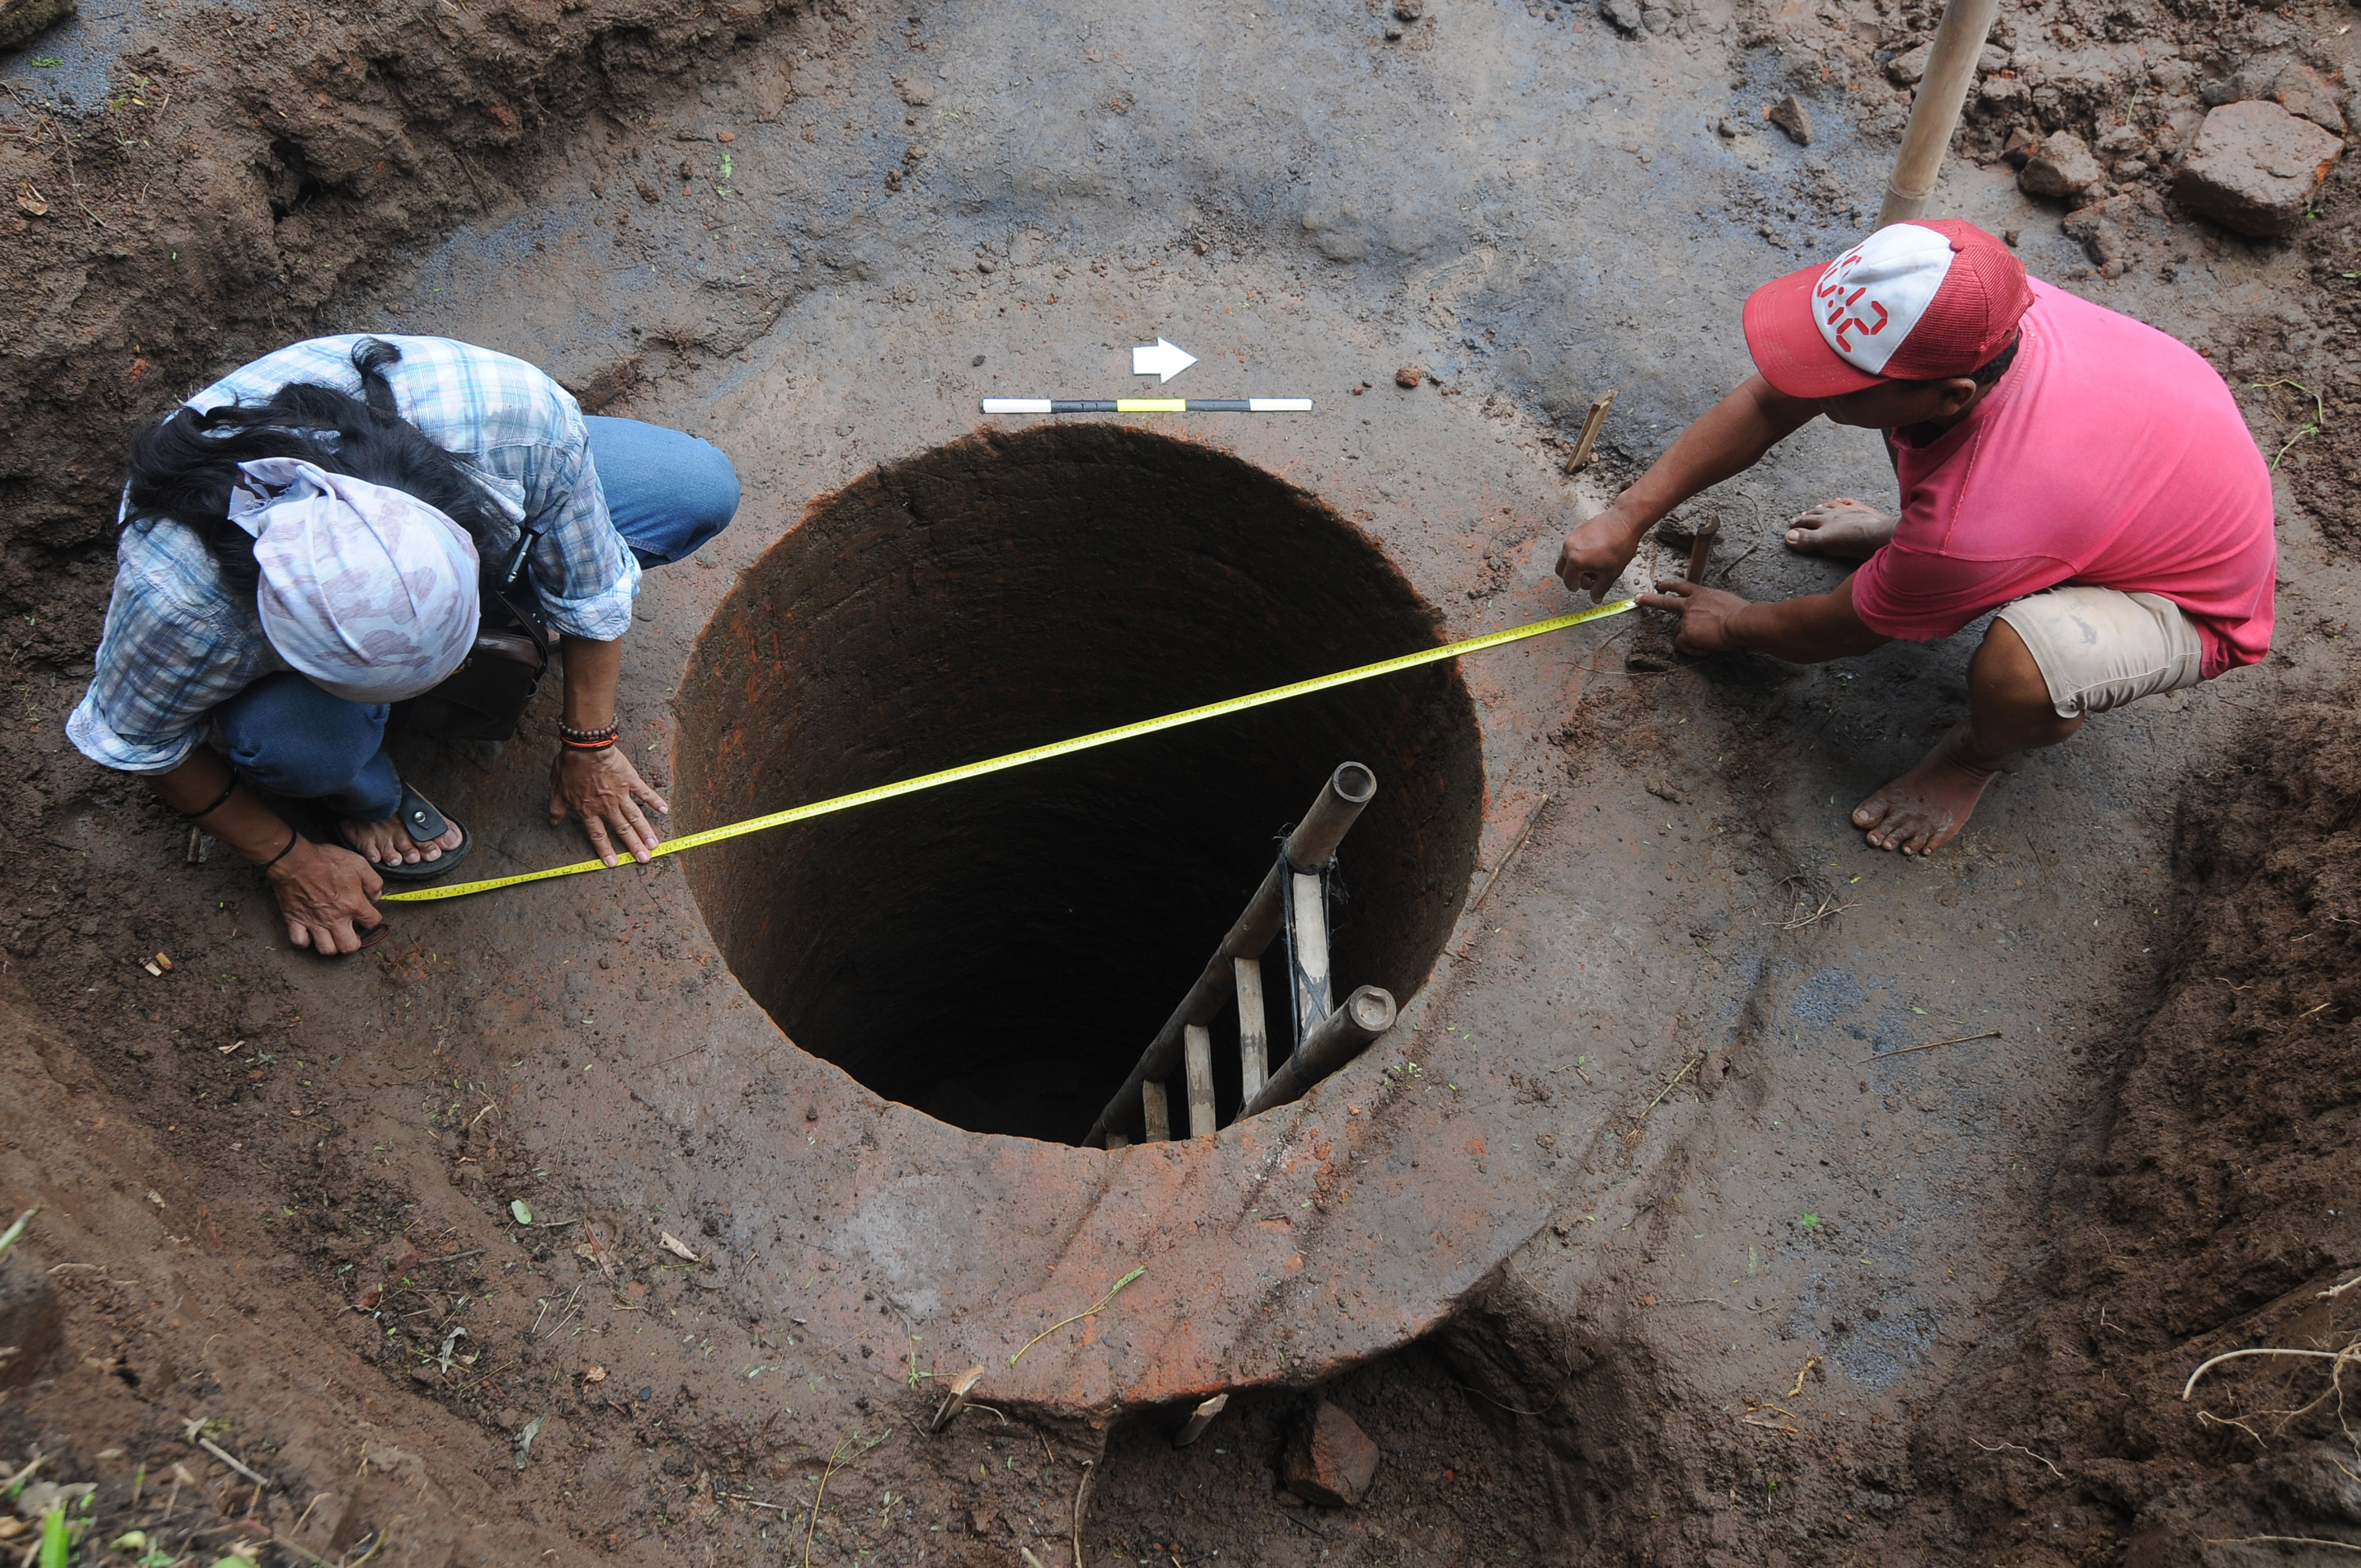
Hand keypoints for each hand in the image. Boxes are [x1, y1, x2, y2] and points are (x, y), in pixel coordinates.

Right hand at [266, 839, 385, 953]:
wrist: (295, 860)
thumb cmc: (325, 860)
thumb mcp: (359, 863)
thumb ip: (373, 882)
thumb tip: (377, 896)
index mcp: (353, 904)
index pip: (372, 921)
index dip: (373, 918)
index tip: (369, 915)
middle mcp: (335, 918)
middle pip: (349, 946)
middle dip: (355, 943)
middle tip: (353, 935)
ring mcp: (314, 921)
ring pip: (327, 949)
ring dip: (333, 946)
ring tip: (335, 937)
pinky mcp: (295, 920)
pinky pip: (299, 941)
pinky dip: (305, 941)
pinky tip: (311, 934)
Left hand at [549, 745, 670, 865]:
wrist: (585, 747)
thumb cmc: (569, 766)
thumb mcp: (556, 789)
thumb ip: (556, 808)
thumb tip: (553, 822)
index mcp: (588, 809)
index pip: (597, 835)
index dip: (605, 850)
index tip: (613, 863)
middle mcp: (607, 806)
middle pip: (622, 830)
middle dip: (633, 846)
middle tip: (644, 859)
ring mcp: (620, 794)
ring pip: (635, 817)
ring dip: (645, 831)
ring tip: (655, 845)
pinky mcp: (630, 780)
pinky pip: (645, 793)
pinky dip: (654, 801)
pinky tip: (664, 810)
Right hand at [1554, 498, 1648, 602]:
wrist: (1624, 521)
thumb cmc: (1619, 545)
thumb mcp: (1611, 573)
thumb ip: (1600, 589)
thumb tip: (1595, 599)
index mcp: (1575, 562)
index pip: (1568, 581)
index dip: (1577, 587)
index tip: (1587, 586)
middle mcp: (1569, 549)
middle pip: (1561, 570)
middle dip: (1573, 577)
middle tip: (1589, 578)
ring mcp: (1571, 538)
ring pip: (1566, 558)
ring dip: (1576, 565)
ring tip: (1594, 564)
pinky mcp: (1577, 531)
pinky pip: (1571, 548)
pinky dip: (1578, 554)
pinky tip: (1595, 554)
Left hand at [1635, 578, 1753, 654]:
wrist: (1741, 622)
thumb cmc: (1742, 613)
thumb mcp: (1726, 600)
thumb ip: (1714, 604)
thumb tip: (1716, 613)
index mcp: (1702, 594)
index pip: (1682, 585)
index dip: (1670, 584)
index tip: (1661, 584)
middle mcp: (1690, 604)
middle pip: (1665, 601)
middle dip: (1650, 599)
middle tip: (1638, 598)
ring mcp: (1686, 619)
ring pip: (1679, 632)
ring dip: (1688, 637)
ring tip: (1706, 641)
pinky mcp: (1686, 633)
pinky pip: (1685, 646)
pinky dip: (1694, 649)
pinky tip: (1706, 648)